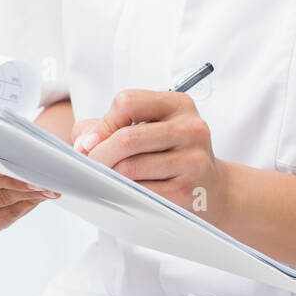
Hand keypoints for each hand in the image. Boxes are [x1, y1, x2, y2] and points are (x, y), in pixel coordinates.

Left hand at [69, 89, 230, 222]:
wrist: (212, 189)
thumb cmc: (171, 154)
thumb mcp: (148, 127)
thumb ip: (108, 127)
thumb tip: (82, 144)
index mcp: (178, 104)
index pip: (127, 102)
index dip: (102, 124)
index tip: (90, 143)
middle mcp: (190, 128)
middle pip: (127, 137)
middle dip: (98, 155)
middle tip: (88, 166)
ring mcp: (192, 160)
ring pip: (130, 167)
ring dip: (109, 176)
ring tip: (105, 179)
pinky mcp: (187, 190)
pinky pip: (141, 192)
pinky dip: (123, 193)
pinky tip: (122, 193)